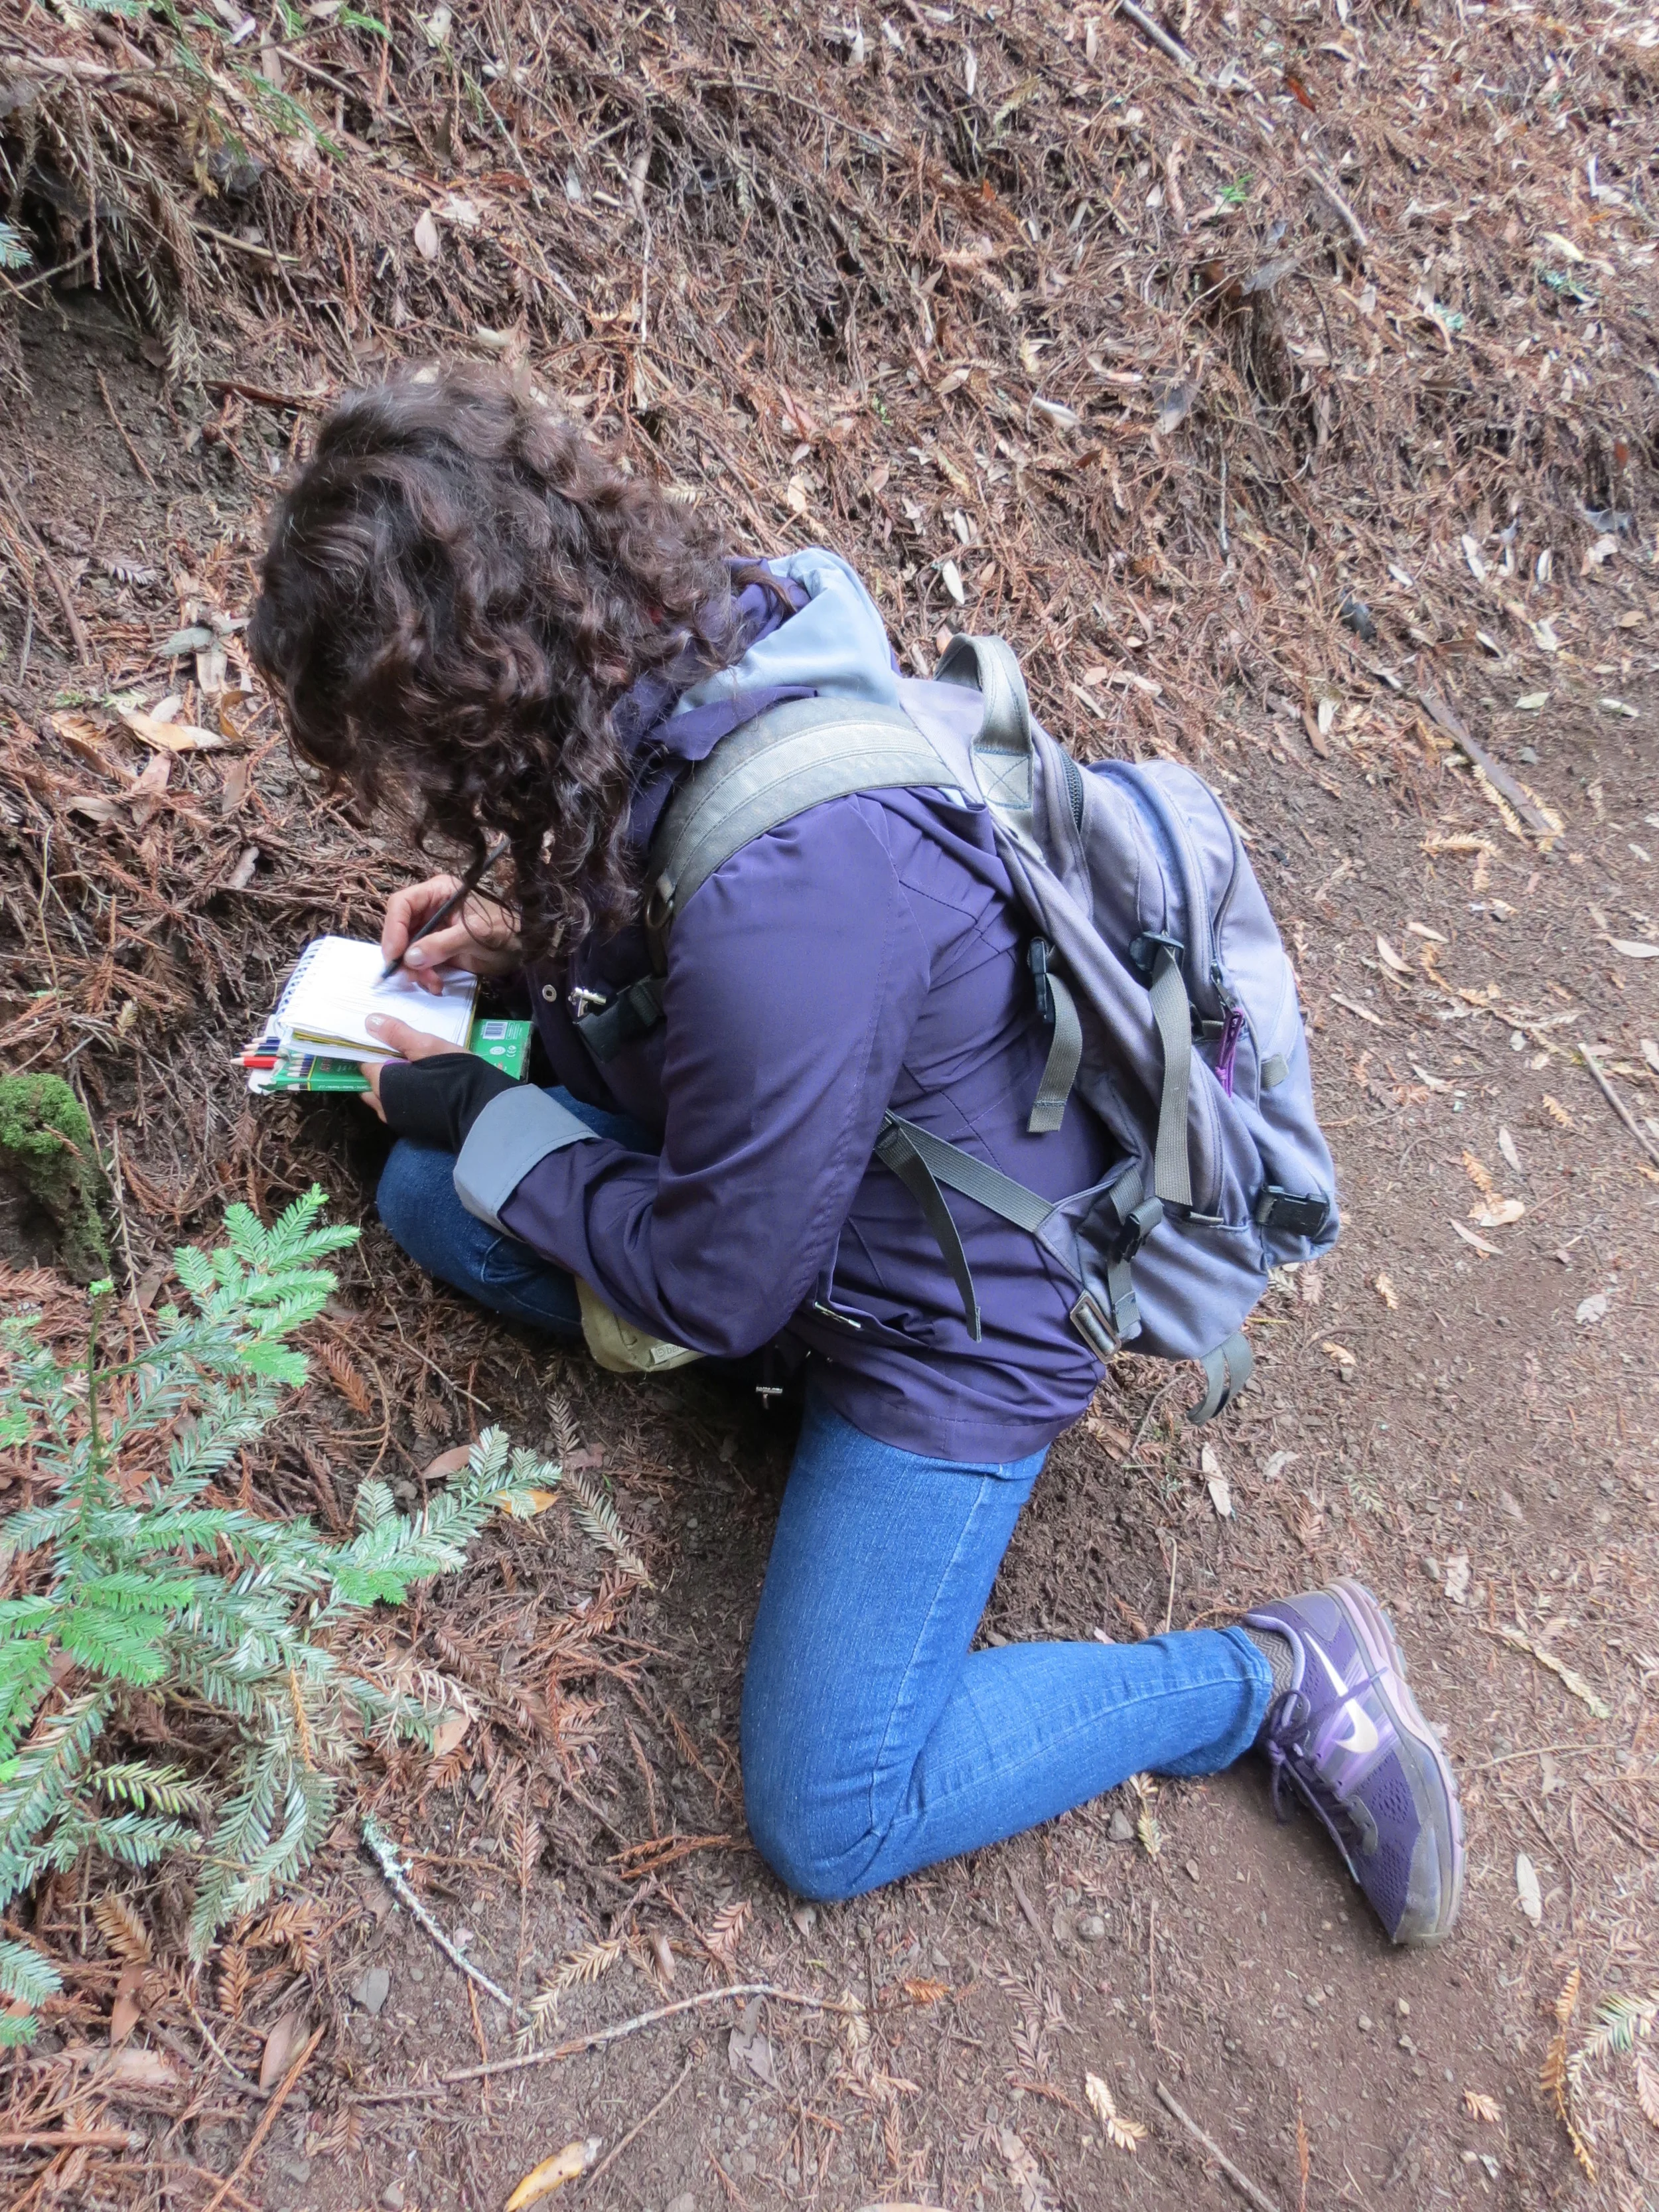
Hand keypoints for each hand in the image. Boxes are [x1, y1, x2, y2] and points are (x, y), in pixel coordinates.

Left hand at [359, 1015, 515, 1146]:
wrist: (484, 1113)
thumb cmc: (455, 1075)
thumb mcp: (429, 1047)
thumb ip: (398, 1034)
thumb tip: (369, 1022)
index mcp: (382, 1083)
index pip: (366, 1063)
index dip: (376, 1051)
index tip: (391, 1043)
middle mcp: (384, 1106)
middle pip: (372, 1084)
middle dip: (382, 1072)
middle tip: (405, 1058)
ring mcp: (399, 1122)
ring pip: (384, 1101)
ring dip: (392, 1088)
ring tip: (414, 1075)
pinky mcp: (414, 1131)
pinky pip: (400, 1112)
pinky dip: (405, 1101)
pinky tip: (423, 1092)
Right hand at [381, 873, 522, 997]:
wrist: (524, 949)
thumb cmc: (505, 932)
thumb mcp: (475, 936)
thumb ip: (442, 944)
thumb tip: (410, 957)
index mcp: (439, 892)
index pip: (402, 904)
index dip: (394, 928)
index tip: (395, 955)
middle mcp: (431, 908)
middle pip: (400, 929)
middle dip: (403, 955)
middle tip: (411, 976)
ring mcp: (433, 930)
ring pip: (407, 950)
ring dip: (414, 970)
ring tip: (432, 982)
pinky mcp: (437, 950)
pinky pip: (419, 963)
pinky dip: (423, 976)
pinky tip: (436, 984)